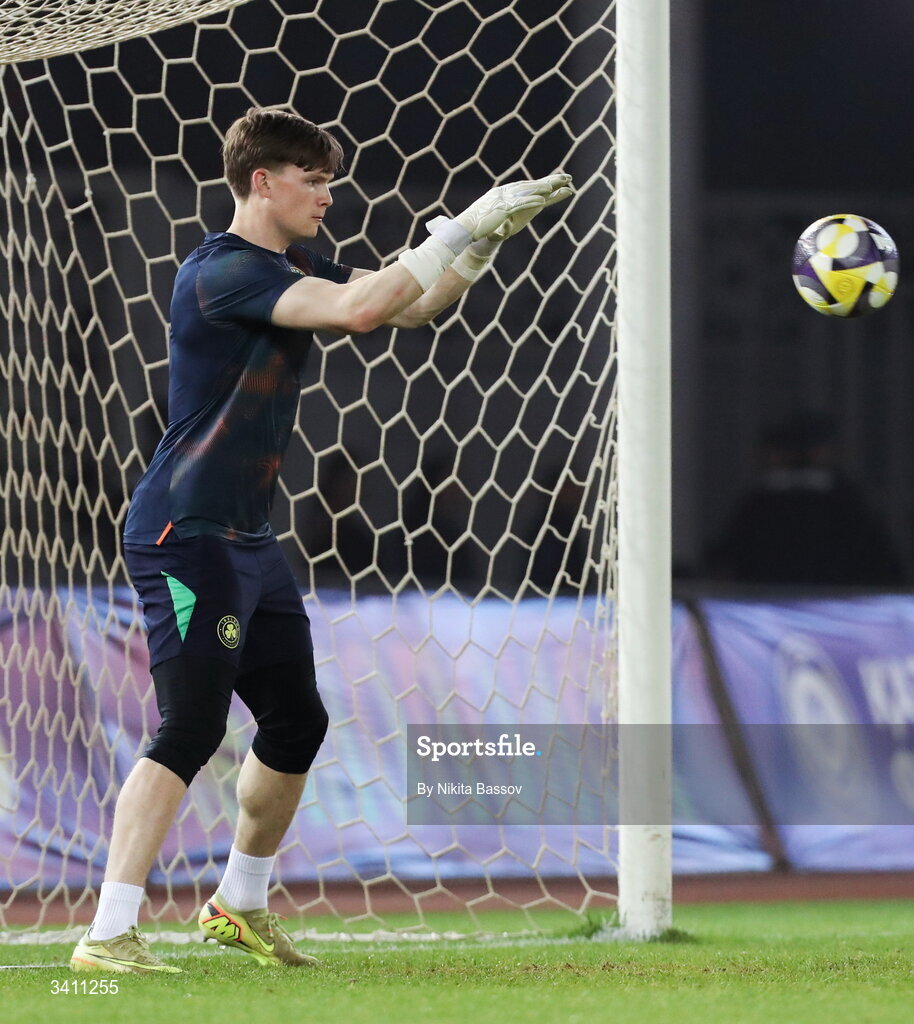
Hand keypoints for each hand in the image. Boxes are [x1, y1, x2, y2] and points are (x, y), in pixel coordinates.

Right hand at [454, 173, 572, 240]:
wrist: (462, 229)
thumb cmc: (472, 226)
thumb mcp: (488, 218)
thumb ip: (497, 215)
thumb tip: (502, 218)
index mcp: (498, 194)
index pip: (521, 187)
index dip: (536, 184)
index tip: (550, 182)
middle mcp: (500, 193)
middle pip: (527, 185)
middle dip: (546, 181)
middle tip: (563, 178)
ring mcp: (501, 200)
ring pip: (525, 192)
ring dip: (540, 189)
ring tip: (555, 187)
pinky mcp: (501, 209)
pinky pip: (520, 204)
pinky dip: (531, 201)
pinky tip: (542, 200)